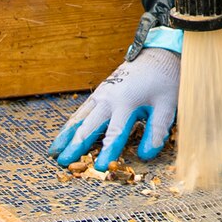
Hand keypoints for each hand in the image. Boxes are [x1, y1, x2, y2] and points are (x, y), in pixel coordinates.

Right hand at [51, 48, 180, 165]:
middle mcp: (109, 98)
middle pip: (88, 126)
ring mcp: (102, 93)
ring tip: (54, 150)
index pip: (115, 134)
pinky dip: (71, 123)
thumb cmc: (165, 80)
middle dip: (75, 146)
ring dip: (66, 134)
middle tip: (62, 162)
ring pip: (80, 117)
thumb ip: (157, 130)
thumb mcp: (167, 106)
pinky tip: (65, 133)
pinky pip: (82, 109)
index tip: (100, 168)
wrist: (159, 53)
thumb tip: (146, 155)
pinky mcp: (101, 90)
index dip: (107, 153)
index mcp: (126, 102)